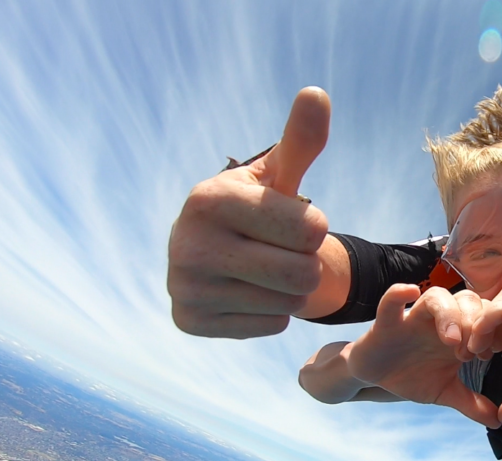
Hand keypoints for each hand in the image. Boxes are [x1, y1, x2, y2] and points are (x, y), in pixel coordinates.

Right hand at [168, 87, 331, 337]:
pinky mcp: (189, 320)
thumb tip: (316, 93)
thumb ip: (301, 140)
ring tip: (266, 270)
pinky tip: (249, 293)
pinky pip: (270, 326)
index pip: (309, 230)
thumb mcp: (281, 176)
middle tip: (283, 251)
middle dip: (306, 263)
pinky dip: (271, 313)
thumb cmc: (259, 209)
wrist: (218, 252)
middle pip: (301, 273)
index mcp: (210, 198)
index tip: (291, 221)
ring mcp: (184, 285)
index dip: (313, 228)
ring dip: (291, 290)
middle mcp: (187, 242)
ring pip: (288, 302)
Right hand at [347, 285, 500, 427]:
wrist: (375, 376)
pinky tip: (410, 292)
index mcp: (459, 332)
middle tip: (474, 353)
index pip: (488, 314)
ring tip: (453, 341)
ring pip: (437, 296)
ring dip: (449, 314)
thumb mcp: (445, 391)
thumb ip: (471, 403)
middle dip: (476, 323)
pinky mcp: (387, 322)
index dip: (500, 327)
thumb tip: (498, 421)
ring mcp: (414, 317)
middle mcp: (440, 320)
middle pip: (467, 299)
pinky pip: (391, 300)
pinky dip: (399, 293)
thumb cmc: (412, 375)